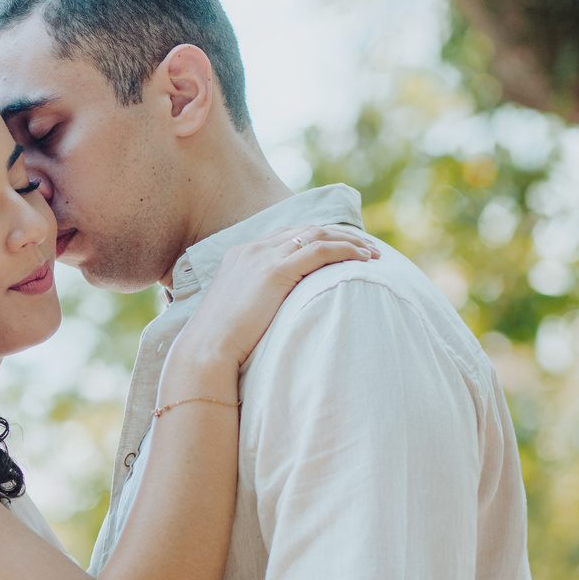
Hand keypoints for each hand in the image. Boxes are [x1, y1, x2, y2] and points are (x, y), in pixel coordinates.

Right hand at [165, 221, 379, 380]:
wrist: (206, 350)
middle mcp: (252, 249)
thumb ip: (256, 298)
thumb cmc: (221, 342)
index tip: (341, 248)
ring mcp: (262, 257)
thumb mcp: (238, 311)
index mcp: (240, 254)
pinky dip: (345, 250)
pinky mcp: (274, 271)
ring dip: (349, 241)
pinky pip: (320, 250)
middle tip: (366, 246)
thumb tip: (275, 311)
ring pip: (317, 234)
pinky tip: (364, 259)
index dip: (319, 238)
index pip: (288, 234)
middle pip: (305, 228)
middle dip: (339, 234)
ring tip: (372, 253)